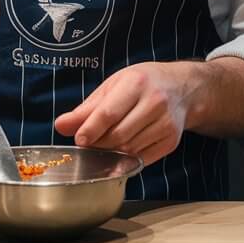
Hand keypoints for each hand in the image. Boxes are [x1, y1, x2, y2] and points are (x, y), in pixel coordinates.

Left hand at [54, 62, 195, 166]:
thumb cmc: (142, 83)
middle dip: (98, 143)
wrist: (182, 88)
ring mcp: (166, 124)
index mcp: (136, 83)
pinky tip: (120, 150)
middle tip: (88, 142)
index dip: (91, 129)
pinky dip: (126, 159)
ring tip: (103, 144)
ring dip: (111, 153)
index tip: (79, 140)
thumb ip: (86, 108)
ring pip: (129, 150)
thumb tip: (60, 126)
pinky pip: (142, 159)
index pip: (109, 113)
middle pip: (119, 135)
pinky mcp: (171, 141)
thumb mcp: (113, 86)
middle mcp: (155, 102)